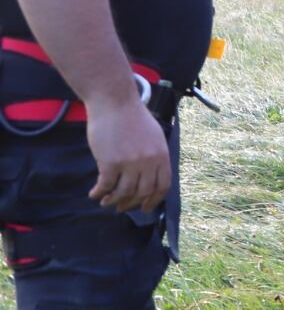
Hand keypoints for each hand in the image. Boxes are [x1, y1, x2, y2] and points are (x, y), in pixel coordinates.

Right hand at [86, 95, 170, 212]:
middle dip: (132, 203)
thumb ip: (154, 155)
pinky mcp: (111, 162)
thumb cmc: (131, 116)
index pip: (163, 185)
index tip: (145, 208)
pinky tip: (94, 194)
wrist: (114, 101)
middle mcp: (149, 161)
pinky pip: (106, 186)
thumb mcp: (153, 135)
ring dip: (114, 201)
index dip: (154, 199)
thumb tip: (150, 175)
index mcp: (162, 154)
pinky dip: (99, 193)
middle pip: (143, 192)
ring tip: (106, 202)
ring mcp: (130, 163)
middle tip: (121, 207)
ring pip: (124, 192)